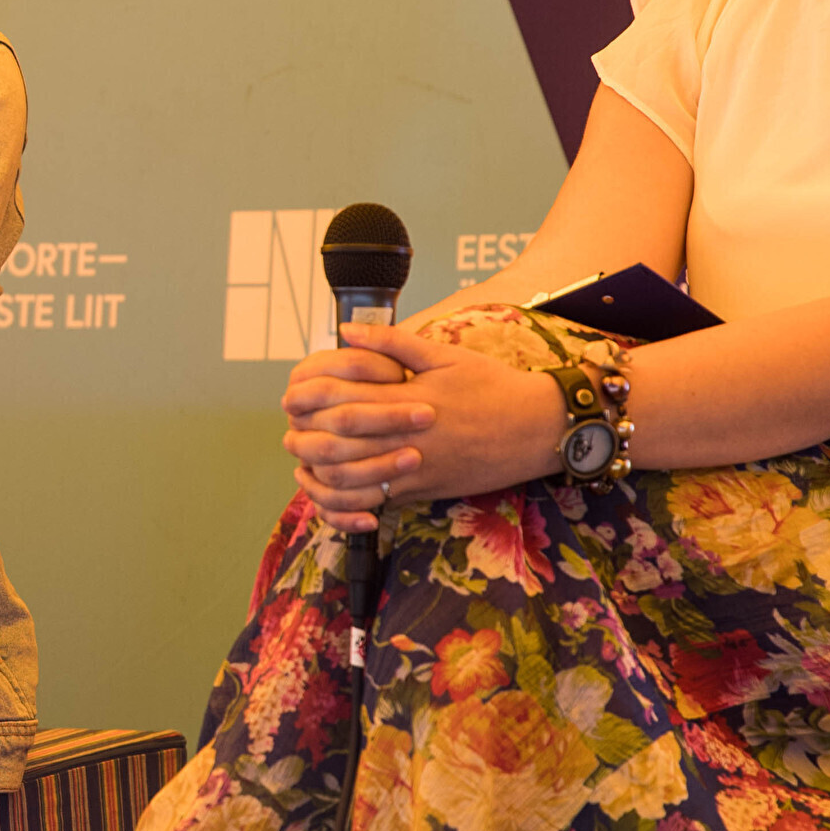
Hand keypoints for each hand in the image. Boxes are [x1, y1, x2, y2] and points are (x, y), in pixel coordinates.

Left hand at [281, 323, 563, 529]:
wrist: (539, 430)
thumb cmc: (493, 386)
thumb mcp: (445, 355)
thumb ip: (392, 343)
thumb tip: (347, 330)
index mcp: (409, 401)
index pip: (345, 402)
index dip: (312, 401)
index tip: (292, 394)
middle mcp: (408, 439)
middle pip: (341, 445)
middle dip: (308, 438)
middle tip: (289, 430)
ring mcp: (416, 470)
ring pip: (354, 480)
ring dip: (321, 472)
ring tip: (305, 458)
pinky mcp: (425, 491)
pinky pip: (378, 500)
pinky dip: (350, 496)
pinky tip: (335, 485)